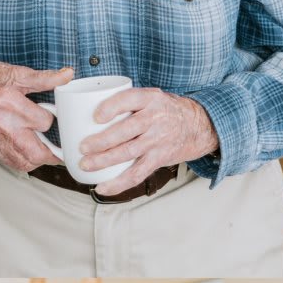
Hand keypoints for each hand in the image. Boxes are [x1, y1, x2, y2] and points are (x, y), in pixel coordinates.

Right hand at [0, 59, 72, 170]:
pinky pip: (10, 162)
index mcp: (10, 102)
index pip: (44, 122)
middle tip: (59, 149)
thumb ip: (44, 78)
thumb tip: (68, 75)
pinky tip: (26, 149)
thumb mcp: (18, 74)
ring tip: (43, 149)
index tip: (48, 114)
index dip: (50, 119)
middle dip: (52, 153)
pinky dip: (22, 159)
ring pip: (24, 162)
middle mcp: (0, 123)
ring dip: (38, 159)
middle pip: (35, 152)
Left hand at [76, 87, 217, 182]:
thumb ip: (128, 100)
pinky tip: (102, 187)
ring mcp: (157, 140)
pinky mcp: (159, 159)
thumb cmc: (166, 110)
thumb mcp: (152, 96)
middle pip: (126, 131)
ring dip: (104, 161)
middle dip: (102, 141)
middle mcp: (155, 119)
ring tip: (86, 165)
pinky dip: (118, 183)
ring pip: (128, 153)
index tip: (96, 116)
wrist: (199, 125)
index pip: (130, 99)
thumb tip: (87, 106)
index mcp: (150, 98)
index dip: (112, 107)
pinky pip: (137, 174)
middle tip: (82, 147)